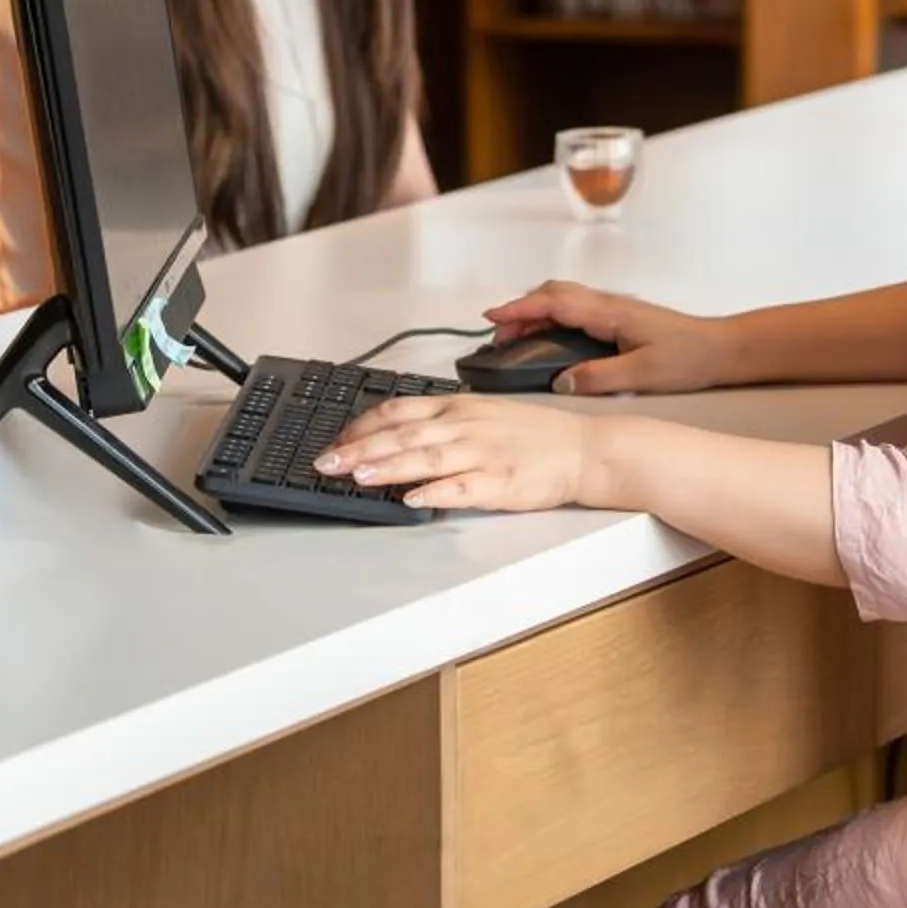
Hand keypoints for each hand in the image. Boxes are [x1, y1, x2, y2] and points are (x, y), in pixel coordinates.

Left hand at [319, 395, 603, 512]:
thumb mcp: (482, 413)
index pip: (398, 411)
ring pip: (425, 458)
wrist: (581, 449)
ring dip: (388, 467)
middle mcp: (463, 426)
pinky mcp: (498, 482)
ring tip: (357, 476)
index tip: (336, 441)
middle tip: (325, 462)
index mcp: (457, 407)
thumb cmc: (532, 434)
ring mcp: (480, 454)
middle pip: (402, 435)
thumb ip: (441, 422)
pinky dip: (434, 492)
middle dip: (359, 449)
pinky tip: (411, 500)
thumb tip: (398, 434)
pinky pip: (460, 487)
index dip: (361, 426)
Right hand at [484, 281, 736, 394]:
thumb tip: (561, 382)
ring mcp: (614, 308)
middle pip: (553, 294)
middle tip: (499, 334)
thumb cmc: (688, 358)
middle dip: (521, 309)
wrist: (720, 349)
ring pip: (563, 299)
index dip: (520, 308)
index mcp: (610, 313)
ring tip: (515, 337)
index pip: (555, 303)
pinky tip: (548, 338)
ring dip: (535, 312)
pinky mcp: (619, 317)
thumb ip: (599, 378)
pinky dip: (551, 317)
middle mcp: (609, 304)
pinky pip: (575, 309)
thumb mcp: (642, 375)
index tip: (493, 317)